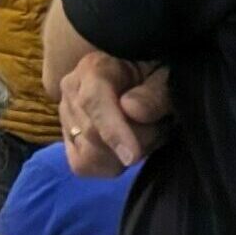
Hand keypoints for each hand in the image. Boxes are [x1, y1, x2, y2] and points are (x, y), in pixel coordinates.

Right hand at [60, 54, 169, 176]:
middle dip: (134, 142)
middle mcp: (72, 91)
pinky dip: (109, 164)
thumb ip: (156, 92)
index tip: (131, 156)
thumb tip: (132, 110)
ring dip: (123, 155)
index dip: (112, 131)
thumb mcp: (169, 75)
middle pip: (93, 136)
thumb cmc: (159, 71)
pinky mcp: (69, 139)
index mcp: (95, 68)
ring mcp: (66, 116)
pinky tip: (127, 147)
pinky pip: (83, 166)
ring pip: (87, 157)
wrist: (146, 76)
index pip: (93, 102)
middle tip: (162, 126)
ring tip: (146, 134)